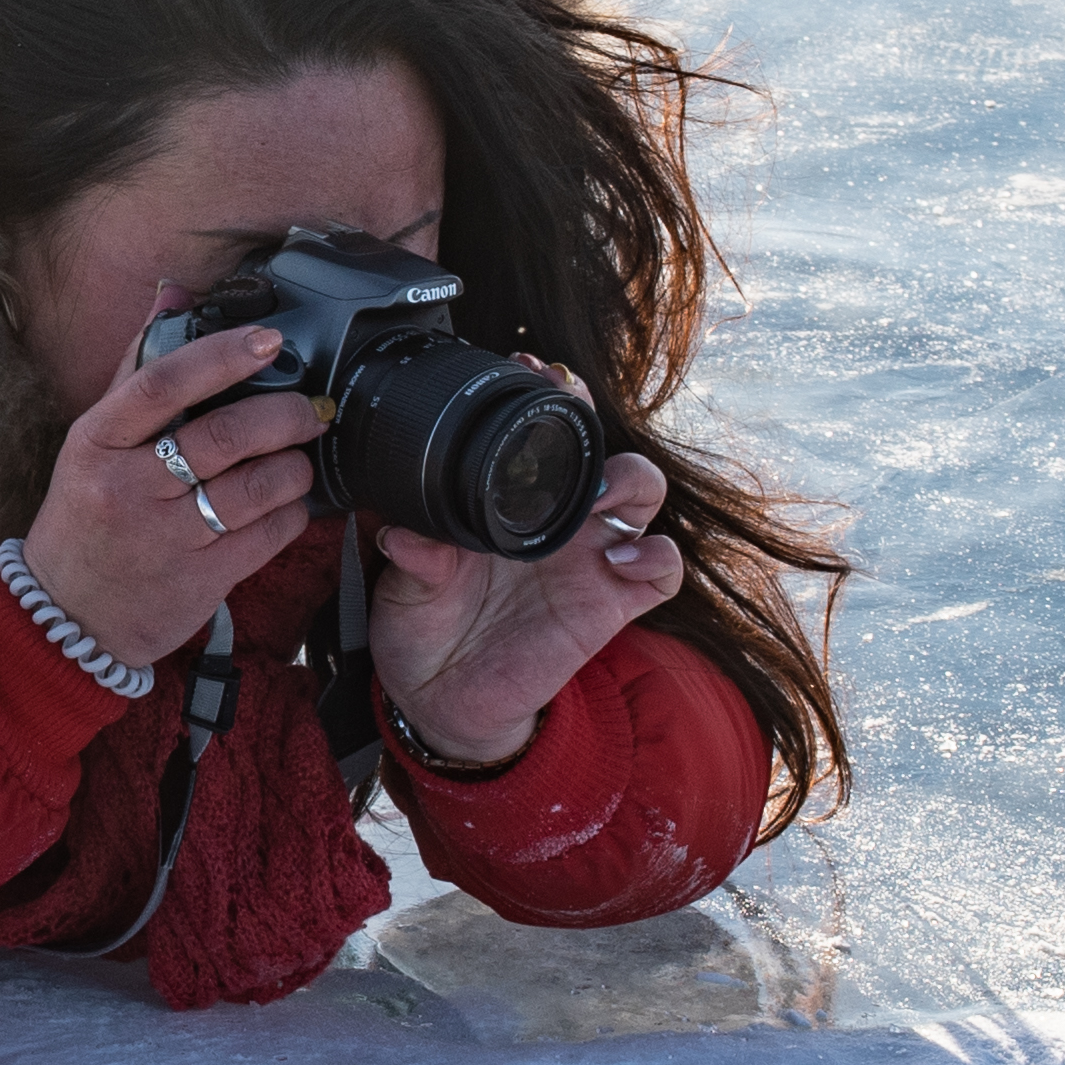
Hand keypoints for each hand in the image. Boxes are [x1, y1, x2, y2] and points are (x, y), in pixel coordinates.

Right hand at [14, 283, 334, 666]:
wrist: (69, 614)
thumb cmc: (85, 513)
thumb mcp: (92, 440)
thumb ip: (136, 368)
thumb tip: (173, 292)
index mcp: (95, 440)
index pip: (162, 383)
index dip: (222, 357)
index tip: (268, 340)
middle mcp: (127, 486)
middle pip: (224, 436)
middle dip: (284, 415)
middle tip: (308, 408)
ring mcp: (165, 536)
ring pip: (257, 487)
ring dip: (295, 466)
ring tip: (299, 457)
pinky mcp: (201, 580)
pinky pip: (269, 534)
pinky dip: (293, 512)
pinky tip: (290, 502)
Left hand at [372, 430, 680, 769]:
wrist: (436, 694)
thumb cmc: (423, 624)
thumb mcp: (408, 584)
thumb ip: (415, 556)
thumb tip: (404, 533)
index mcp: (505, 500)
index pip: (542, 436)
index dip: (547, 398)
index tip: (529, 370)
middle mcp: (553, 521)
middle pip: (601, 451)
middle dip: (595, 425)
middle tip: (567, 422)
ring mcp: (586, 559)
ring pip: (642, 498)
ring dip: (631, 482)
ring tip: (599, 493)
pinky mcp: (609, 606)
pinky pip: (660, 573)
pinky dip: (656, 557)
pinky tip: (620, 559)